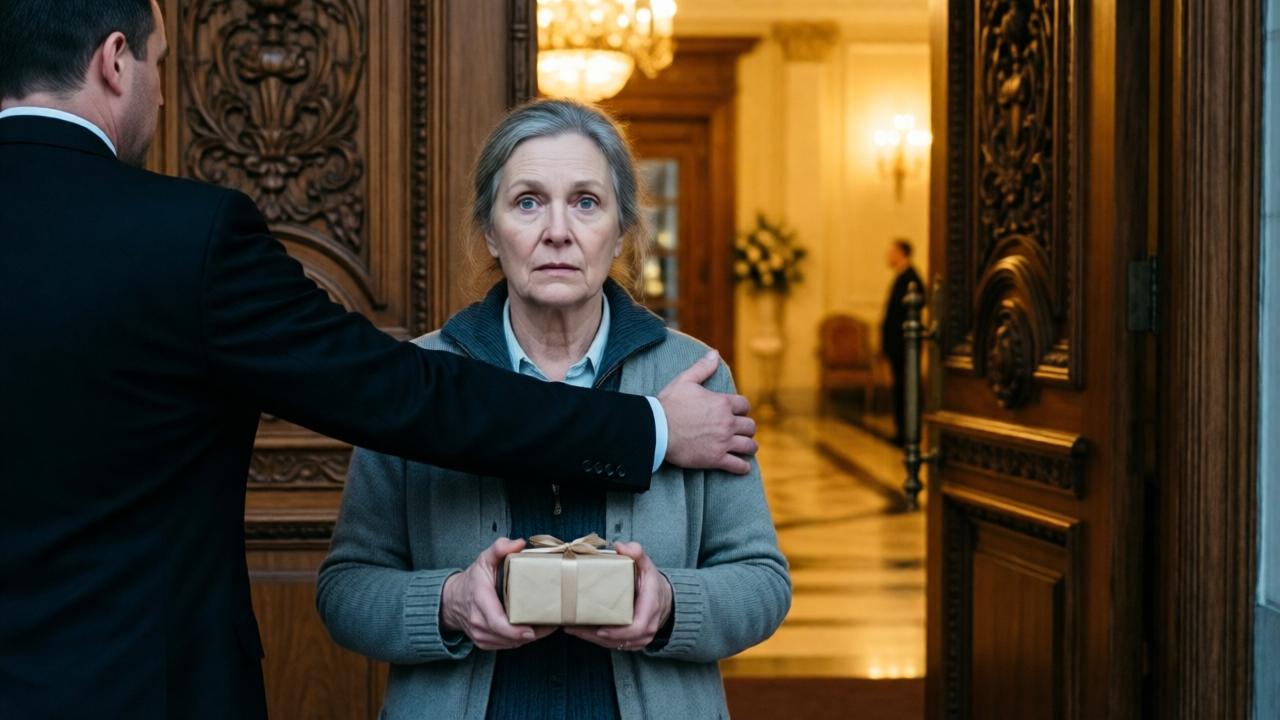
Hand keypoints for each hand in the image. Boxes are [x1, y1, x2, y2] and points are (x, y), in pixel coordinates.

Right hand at [440, 538, 555, 650]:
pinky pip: (506, 646)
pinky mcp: (484, 643)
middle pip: (508, 636)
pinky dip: (520, 640)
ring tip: (547, 626)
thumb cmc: (472, 580)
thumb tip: (519, 543)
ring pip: (509, 643)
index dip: (516, 630)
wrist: (452, 600)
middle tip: (552, 624)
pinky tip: (533, 630)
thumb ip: (499, 549)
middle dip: (532, 633)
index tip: (533, 630)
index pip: (497, 622)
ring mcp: (480, 635)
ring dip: (529, 637)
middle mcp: (478, 622)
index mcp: (480, 601)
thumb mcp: (484, 560)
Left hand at [565, 542, 672, 651]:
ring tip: (572, 629)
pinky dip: (597, 640)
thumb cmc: (652, 583)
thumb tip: (620, 546)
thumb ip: (636, 553)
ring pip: (615, 644)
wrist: (663, 599)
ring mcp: (641, 638)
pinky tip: (581, 632)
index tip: (600, 629)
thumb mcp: (647, 565)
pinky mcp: (633, 642)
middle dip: (595, 636)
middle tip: (573, 627)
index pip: (637, 627)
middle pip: (620, 639)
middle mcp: (647, 628)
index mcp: (650, 609)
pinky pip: (615, 645)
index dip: (618, 632)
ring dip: (592, 639)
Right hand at [659, 350, 757, 474]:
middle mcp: (727, 422)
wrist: (656, 430)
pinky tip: (743, 467)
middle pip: (750, 426)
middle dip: (747, 428)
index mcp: (722, 403)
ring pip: (749, 446)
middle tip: (742, 431)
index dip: (742, 409)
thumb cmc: (669, 404)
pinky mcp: (716, 459)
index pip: (745, 405)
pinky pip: (738, 466)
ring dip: (750, 447)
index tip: (738, 413)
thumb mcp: (685, 380)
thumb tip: (714, 353)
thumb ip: (703, 368)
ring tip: (747, 448)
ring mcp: (723, 442)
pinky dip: (743, 467)